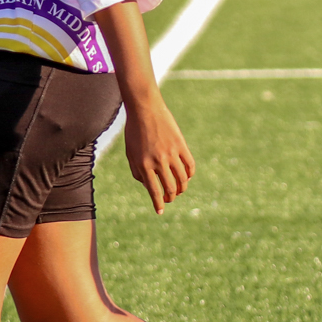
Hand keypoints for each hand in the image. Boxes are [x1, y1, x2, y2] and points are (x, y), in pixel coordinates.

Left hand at [123, 96, 193, 212]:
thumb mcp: (131, 153)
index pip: (153, 190)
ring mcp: (171, 153)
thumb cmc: (134, 132)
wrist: (144, 109)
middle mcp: (158, 161)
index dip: (158, 204)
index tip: (160, 212)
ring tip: (178, 190)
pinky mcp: (181, 145)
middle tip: (170, 199)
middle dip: (171, 197)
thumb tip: (148, 186)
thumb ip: (137, 171)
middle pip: (170, 188)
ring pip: (182, 179)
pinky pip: (190, 165)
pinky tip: (186, 177)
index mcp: (143, 164)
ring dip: (182, 188)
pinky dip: (190, 174)